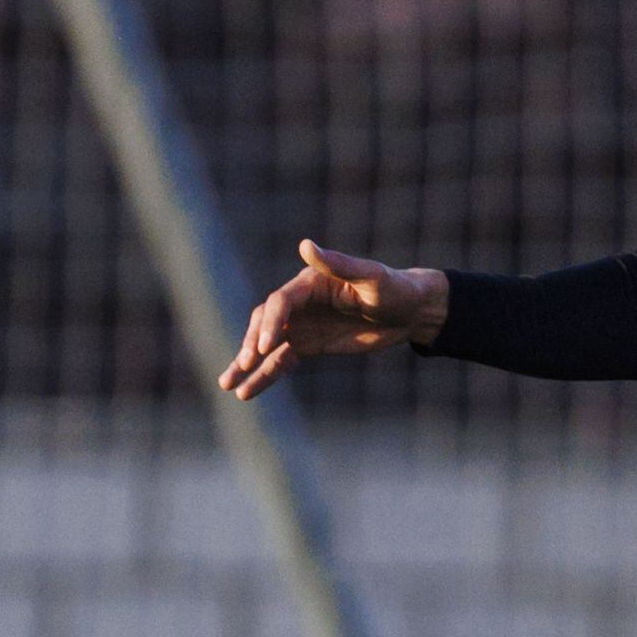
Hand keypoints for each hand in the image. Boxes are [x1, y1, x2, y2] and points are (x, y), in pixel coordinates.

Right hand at [222, 240, 445, 399]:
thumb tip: (305, 245)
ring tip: (226, 384)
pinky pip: (281, 361)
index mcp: (309, 283)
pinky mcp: (309, 345)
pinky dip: (265, 375)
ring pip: (266, 346)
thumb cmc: (394, 288)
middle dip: (252, 344)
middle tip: (244, 363)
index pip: (280, 303)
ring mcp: (302, 326)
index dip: (271, 323)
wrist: (409, 311)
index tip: (263, 346)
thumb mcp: (372, 277)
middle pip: (265, 323)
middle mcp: (299, 304)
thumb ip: (339, 264)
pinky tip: (247, 391)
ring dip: (247, 364)